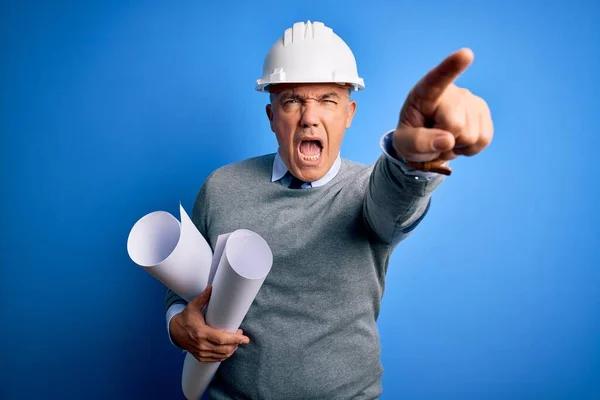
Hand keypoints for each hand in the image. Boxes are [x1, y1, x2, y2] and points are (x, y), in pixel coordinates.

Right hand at [169, 285, 249, 362]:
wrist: (174, 331)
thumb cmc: (185, 318)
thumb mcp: (193, 306)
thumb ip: (203, 297)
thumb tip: (211, 287)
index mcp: (201, 332)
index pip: (222, 339)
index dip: (235, 339)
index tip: (245, 338)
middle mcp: (201, 345)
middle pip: (224, 349)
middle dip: (236, 344)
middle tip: (242, 336)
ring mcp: (201, 353)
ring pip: (222, 355)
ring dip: (232, 349)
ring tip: (237, 341)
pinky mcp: (200, 357)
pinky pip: (216, 359)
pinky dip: (225, 355)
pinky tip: (229, 349)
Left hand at [393, 48, 493, 174]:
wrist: (427, 143)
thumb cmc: (412, 138)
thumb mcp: (405, 144)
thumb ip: (419, 142)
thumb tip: (448, 139)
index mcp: (423, 93)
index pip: (436, 79)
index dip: (451, 67)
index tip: (466, 54)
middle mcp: (450, 91)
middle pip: (455, 124)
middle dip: (446, 141)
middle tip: (434, 138)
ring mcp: (470, 99)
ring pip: (472, 135)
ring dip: (457, 146)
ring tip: (446, 139)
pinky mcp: (483, 111)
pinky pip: (484, 138)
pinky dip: (470, 148)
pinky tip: (459, 141)